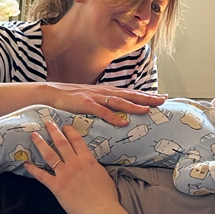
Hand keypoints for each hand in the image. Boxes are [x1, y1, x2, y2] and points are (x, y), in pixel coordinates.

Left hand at [24, 121, 121, 213]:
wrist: (101, 211)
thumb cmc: (107, 196)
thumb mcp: (104, 175)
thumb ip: (95, 167)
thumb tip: (91, 164)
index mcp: (88, 160)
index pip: (77, 141)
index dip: (70, 131)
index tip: (65, 125)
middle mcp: (75, 164)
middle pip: (61, 143)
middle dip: (53, 131)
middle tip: (47, 122)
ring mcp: (64, 174)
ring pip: (50, 155)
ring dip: (41, 144)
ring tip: (33, 135)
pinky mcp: (57, 187)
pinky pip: (42, 176)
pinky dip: (33, 169)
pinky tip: (25, 163)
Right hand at [48, 83, 166, 126]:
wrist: (50, 92)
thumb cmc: (71, 98)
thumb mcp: (92, 99)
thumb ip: (105, 103)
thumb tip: (118, 111)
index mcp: (107, 91)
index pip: (131, 92)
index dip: (147, 94)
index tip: (162, 96)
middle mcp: (104, 92)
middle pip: (130, 95)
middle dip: (147, 98)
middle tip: (164, 100)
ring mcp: (95, 97)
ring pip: (119, 101)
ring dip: (134, 105)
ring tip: (148, 110)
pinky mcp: (85, 104)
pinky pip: (101, 111)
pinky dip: (113, 116)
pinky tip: (123, 122)